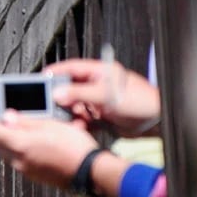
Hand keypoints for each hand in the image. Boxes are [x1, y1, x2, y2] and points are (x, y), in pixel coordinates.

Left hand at [0, 111, 98, 189]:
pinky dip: (22, 150)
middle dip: (1, 131)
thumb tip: (8, 117)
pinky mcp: (34, 176)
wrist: (89, 172)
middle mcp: (18, 160)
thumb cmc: (74, 148)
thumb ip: (26, 122)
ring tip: (25, 130)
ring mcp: (26, 170)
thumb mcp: (51, 125)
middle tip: (8, 120)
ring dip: (11, 141)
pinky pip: (20, 161)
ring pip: (9, 153)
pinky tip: (36, 143)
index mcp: (20, 145)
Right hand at [44, 58, 160, 134]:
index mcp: (100, 73)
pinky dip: (77, 124)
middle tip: (47, 105)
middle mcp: (97, 86)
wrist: (156, 122)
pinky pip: (81, 119)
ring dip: (67, 114)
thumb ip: (80, 93)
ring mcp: (97, 101)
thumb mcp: (106, 95)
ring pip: (73, 106)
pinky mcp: (99, 116)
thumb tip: (57, 93)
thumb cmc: (140, 101)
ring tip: (64, 120)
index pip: (72, 68)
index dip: (55, 72)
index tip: (40, 80)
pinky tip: (77, 128)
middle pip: (69, 88)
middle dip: (59, 98)